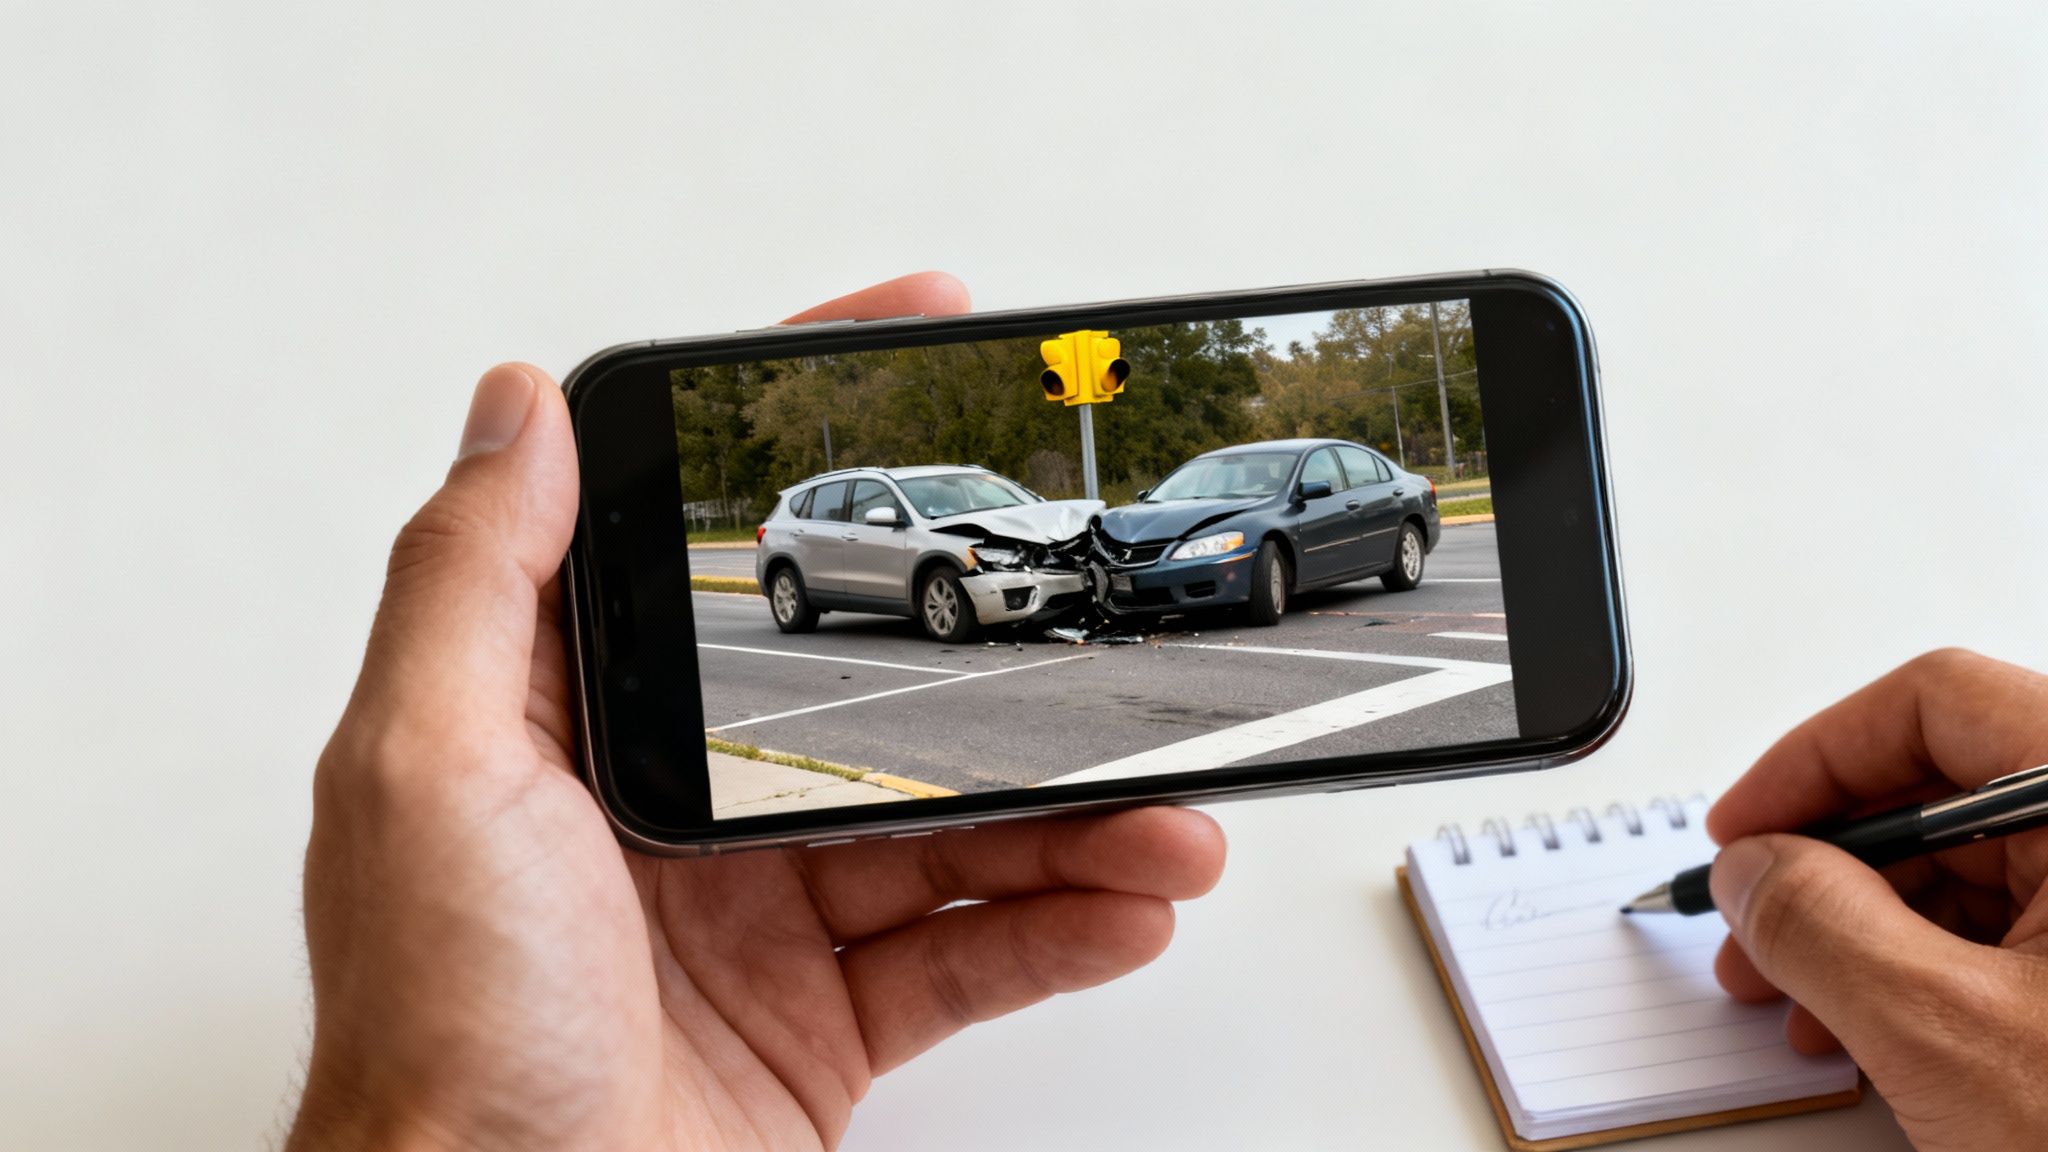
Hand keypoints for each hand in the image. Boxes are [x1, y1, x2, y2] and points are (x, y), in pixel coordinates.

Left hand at [285, 272, 1227, 1151]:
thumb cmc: (439, 1042)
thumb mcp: (423, 773)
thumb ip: (473, 580)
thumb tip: (515, 407)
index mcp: (575, 726)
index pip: (708, 536)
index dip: (814, 426)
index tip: (916, 338)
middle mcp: (674, 809)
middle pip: (878, 699)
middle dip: (1010, 670)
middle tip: (1108, 625)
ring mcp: (758, 917)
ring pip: (951, 834)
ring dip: (1075, 823)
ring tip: (1167, 818)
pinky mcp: (821, 1020)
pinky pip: (966, 956)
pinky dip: (1058, 934)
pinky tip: (1126, 907)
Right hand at [1706, 649, 2047, 1150]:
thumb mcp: (1948, 1033)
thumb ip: (1820, 925)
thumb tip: (1751, 867)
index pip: (1937, 706)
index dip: (1815, 761)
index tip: (1743, 830)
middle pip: (1949, 787)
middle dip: (1828, 864)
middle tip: (1753, 926)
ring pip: (1975, 865)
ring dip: (1863, 928)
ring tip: (1797, 1004)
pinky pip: (2015, 930)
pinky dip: (1926, 970)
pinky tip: (1873, 1033)